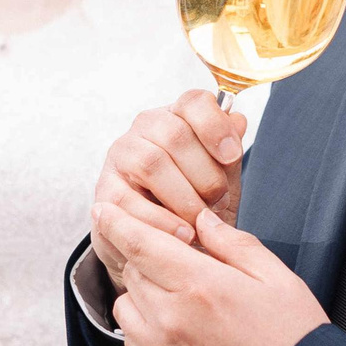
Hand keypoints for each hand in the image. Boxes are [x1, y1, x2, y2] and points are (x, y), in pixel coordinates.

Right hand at [91, 90, 245, 287]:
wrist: (160, 244)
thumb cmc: (194, 204)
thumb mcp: (221, 181)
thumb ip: (229, 155)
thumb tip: (240, 121)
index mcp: (178, 116)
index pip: (194, 102)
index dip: (216, 126)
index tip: (232, 156)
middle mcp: (146, 127)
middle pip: (175, 134)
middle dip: (205, 174)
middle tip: (219, 202)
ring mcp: (122, 155)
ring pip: (152, 163)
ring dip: (183, 197)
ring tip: (201, 222)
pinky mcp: (105, 189)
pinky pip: (129, 201)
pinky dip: (161, 221)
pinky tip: (182, 234)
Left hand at [97, 204, 326, 345]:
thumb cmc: (296, 345)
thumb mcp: (279, 281)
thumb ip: (235, 244)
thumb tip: (203, 221)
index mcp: (201, 286)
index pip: (140, 244)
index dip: (116, 222)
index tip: (103, 209)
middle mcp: (172, 318)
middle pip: (132, 271)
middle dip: (146, 257)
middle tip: (176, 256)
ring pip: (125, 306)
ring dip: (141, 292)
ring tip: (176, 292)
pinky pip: (132, 340)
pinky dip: (142, 324)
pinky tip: (173, 323)